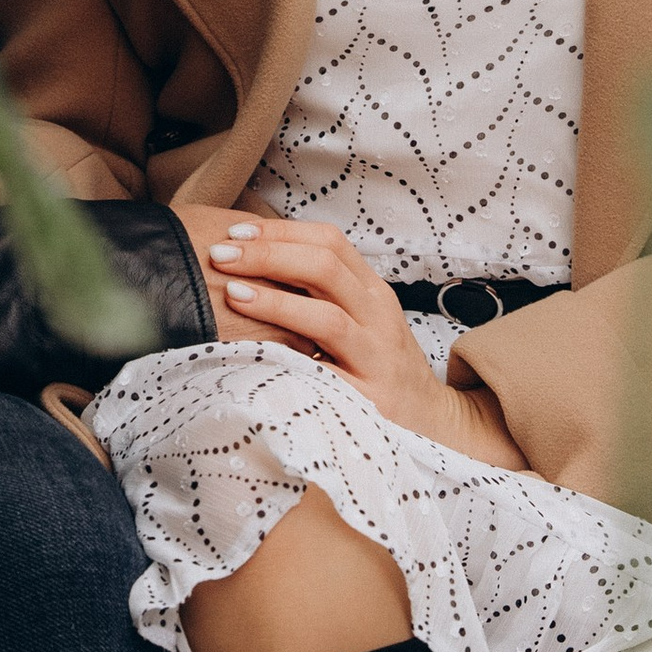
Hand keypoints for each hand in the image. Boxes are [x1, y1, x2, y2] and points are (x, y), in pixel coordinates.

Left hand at [176, 207, 528, 468]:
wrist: (431, 422)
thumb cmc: (377, 365)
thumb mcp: (359, 318)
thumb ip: (319, 290)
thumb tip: (251, 258)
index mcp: (372, 290)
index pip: (329, 241)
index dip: (280, 230)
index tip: (234, 229)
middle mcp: (379, 315)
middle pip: (325, 267)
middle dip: (268, 254)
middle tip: (220, 253)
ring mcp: (376, 358)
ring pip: (328, 318)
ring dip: (275, 302)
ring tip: (232, 293)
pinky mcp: (369, 400)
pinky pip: (327, 377)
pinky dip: (290, 362)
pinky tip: (257, 355)